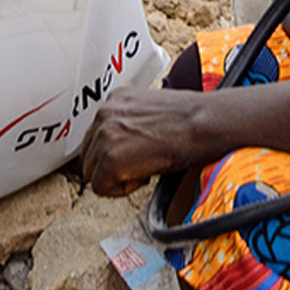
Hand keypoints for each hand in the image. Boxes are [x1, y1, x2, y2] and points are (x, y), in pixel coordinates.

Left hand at [81, 85, 210, 195]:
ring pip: (92, 173)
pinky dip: (120, 190)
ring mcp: (105, 135)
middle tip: (137, 168)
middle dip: (109, 167)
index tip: (133, 156)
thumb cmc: (187, 120)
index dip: (115, 153)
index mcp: (114, 100)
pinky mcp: (110, 157)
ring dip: (115, 178)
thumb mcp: (150, 110)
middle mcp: (104, 114)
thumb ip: (129, 120)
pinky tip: (143, 178)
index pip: (95, 136)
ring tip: (142, 171)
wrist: (201, 123)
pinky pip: (100, 187)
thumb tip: (125, 141)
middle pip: (89, 155)